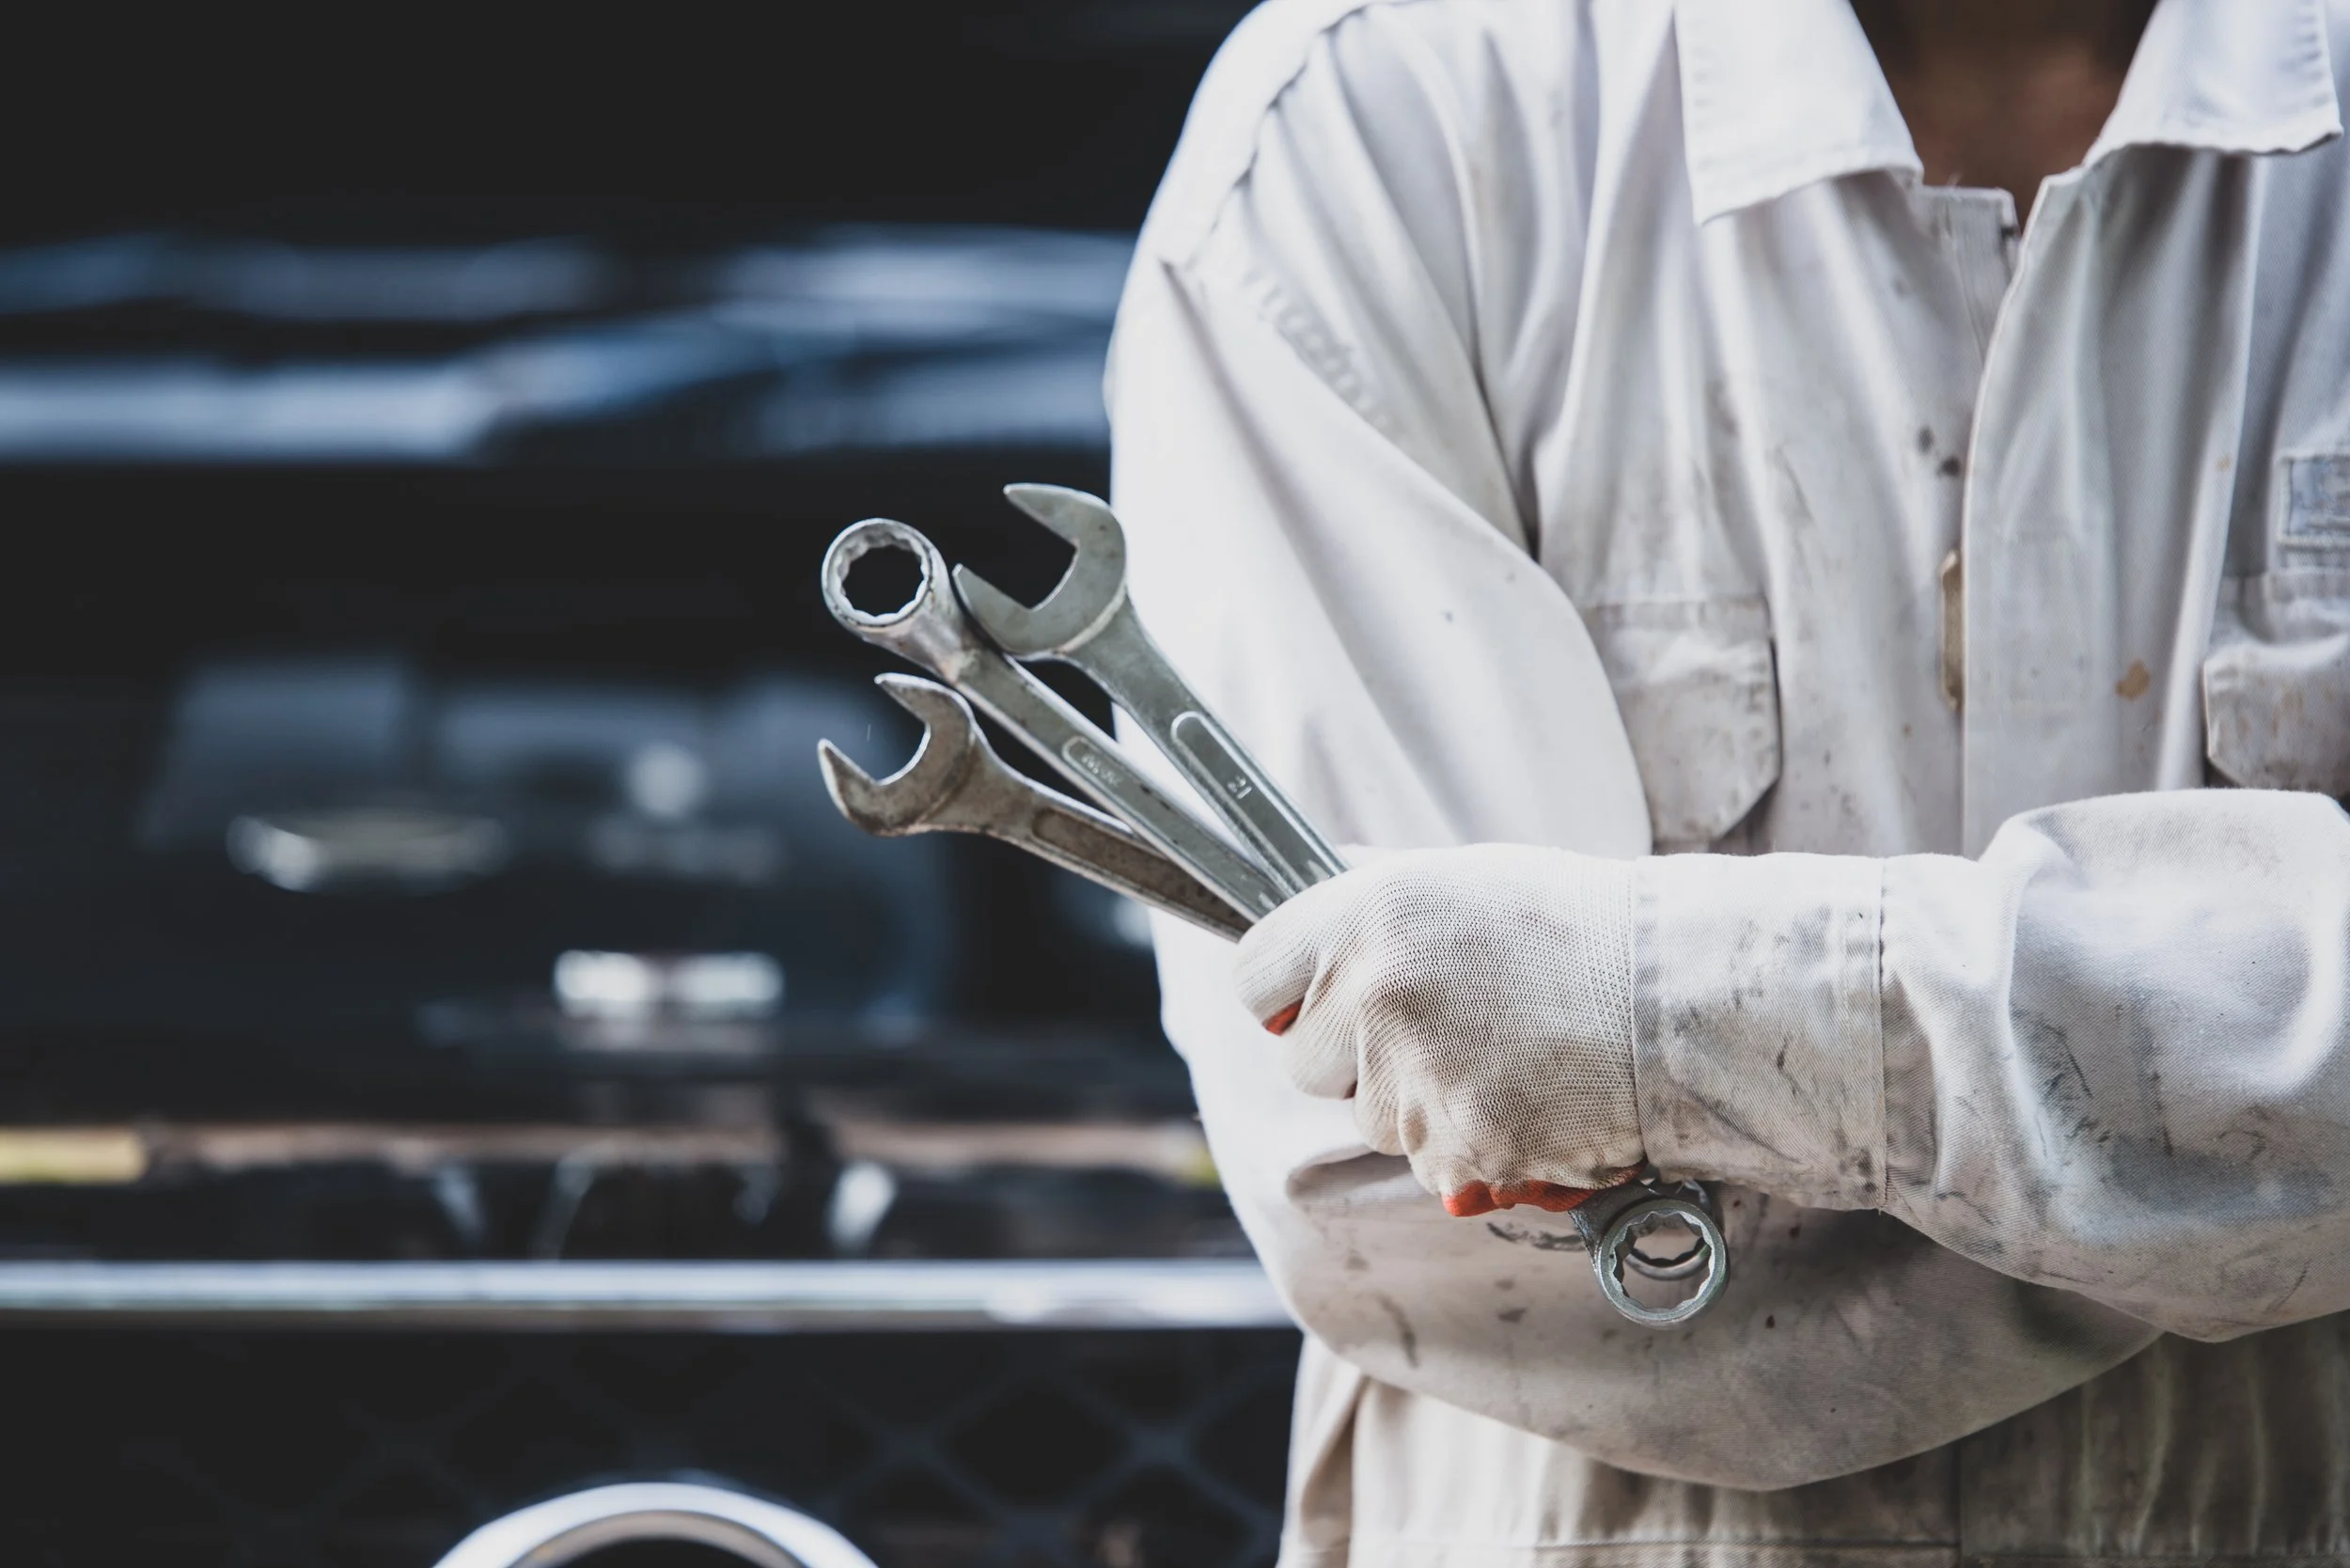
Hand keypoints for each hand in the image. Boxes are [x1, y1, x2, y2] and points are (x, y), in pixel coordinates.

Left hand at [1234, 844, 1642, 1215]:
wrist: (1682, 1001)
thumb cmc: (1581, 930)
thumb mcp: (1463, 879)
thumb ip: (1374, 895)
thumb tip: (1306, 888)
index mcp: (1367, 914)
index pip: (1252, 978)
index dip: (1286, 998)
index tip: (1316, 1004)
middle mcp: (1375, 991)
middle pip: (1303, 1065)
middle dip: (1354, 1060)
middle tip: (1440, 1028)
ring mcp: (1413, 1076)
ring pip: (1370, 1121)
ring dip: (1418, 1103)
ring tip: (1501, 1056)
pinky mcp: (1457, 1148)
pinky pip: (1429, 1165)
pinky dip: (1469, 1147)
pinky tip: (1525, 1100)